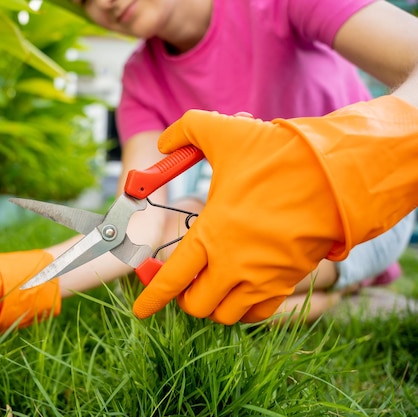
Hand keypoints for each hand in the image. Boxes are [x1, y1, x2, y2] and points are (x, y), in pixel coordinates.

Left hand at [133, 95, 417, 323]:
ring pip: (225, 315)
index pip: (171, 280)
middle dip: (183, 297)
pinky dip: (243, 309)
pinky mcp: (287, 281)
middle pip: (196, 305)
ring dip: (212, 305)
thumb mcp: (224, 132)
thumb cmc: (277, 156)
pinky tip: (239, 290)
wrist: (335, 175)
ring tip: (210, 285)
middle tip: (183, 281)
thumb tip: (164, 142)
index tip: (141, 309)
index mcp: (211, 235)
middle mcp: (234, 265)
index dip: (152, 298)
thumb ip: (185, 131)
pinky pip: (259, 314)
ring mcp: (262, 279)